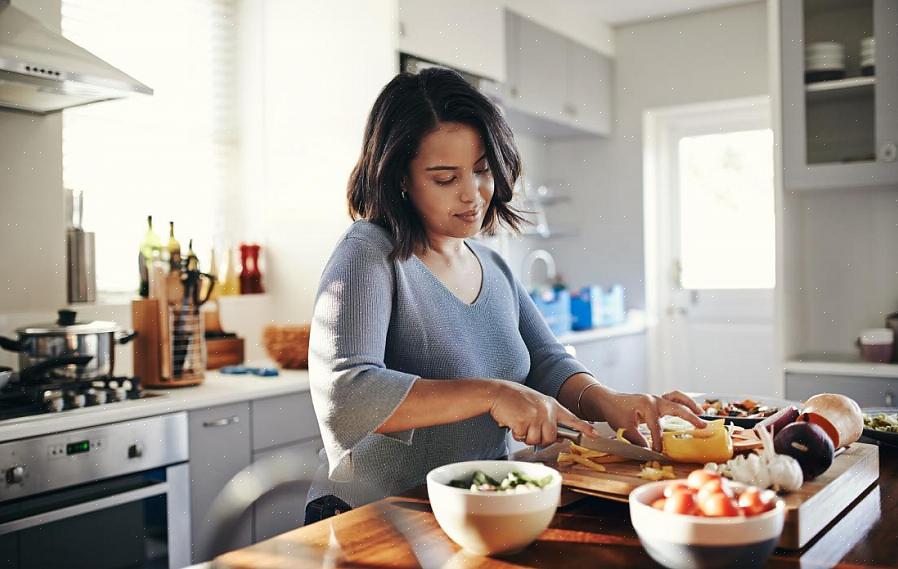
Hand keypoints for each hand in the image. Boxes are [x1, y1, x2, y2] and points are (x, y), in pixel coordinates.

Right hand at [489, 381, 597, 445]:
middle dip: (540, 438)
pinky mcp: (524, 422)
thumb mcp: (537, 404)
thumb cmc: (515, 399)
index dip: (584, 428)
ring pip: (537, 440)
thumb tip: (559, 437)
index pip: (572, 418)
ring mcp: (535, 416)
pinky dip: (516, 434)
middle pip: (551, 437)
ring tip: (520, 423)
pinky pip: (523, 438)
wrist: (498, 392)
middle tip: (529, 428)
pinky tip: (513, 422)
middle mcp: (546, 410)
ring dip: (526, 437)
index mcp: (551, 405)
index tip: (595, 435)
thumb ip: (548, 418)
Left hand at [587, 388, 705, 451]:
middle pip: (676, 408)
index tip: (658, 452)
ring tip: (701, 413)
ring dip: (690, 404)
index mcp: (646, 405)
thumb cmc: (615, 412)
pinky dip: (683, 402)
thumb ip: (637, 440)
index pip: (656, 427)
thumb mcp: (624, 428)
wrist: (609, 401)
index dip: (658, 441)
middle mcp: (654, 400)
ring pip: (677, 398)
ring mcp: (656, 398)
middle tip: (702, 427)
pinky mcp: (657, 401)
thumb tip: (649, 451)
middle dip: (690, 417)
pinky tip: (691, 409)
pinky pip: (673, 398)